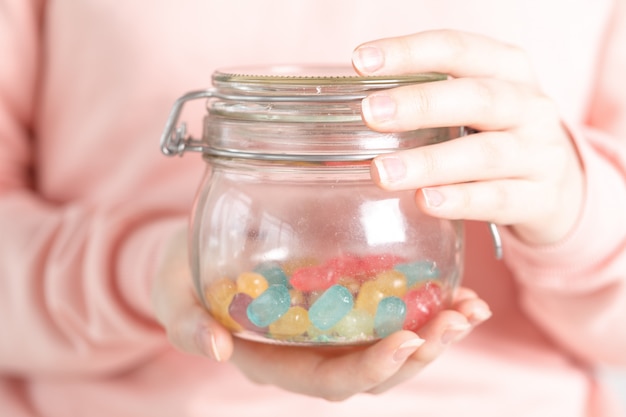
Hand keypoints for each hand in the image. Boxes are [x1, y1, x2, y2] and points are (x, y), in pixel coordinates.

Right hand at [152, 227, 491, 399]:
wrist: (195, 256)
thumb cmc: (184, 280)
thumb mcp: (176, 297)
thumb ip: (189, 323)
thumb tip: (216, 348)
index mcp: (278, 360)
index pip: (330, 380)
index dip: (370, 368)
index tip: (407, 343)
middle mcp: (313, 350)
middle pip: (376, 369)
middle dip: (422, 351)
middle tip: (458, 319)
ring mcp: (331, 326)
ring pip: (392, 343)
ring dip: (437, 330)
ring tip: (473, 306)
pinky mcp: (342, 297)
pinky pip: (389, 308)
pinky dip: (427, 301)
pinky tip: (458, 284)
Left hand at [352, 30, 584, 244]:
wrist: (559, 188)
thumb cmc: (499, 136)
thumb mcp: (477, 105)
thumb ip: (432, 99)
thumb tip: (360, 105)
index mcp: (509, 69)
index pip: (458, 49)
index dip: (410, 52)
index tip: (361, 61)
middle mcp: (530, 106)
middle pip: (477, 98)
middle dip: (420, 105)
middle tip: (371, 114)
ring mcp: (539, 153)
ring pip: (485, 154)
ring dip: (430, 162)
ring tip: (383, 172)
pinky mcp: (539, 198)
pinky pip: (497, 199)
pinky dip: (459, 201)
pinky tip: (425, 201)